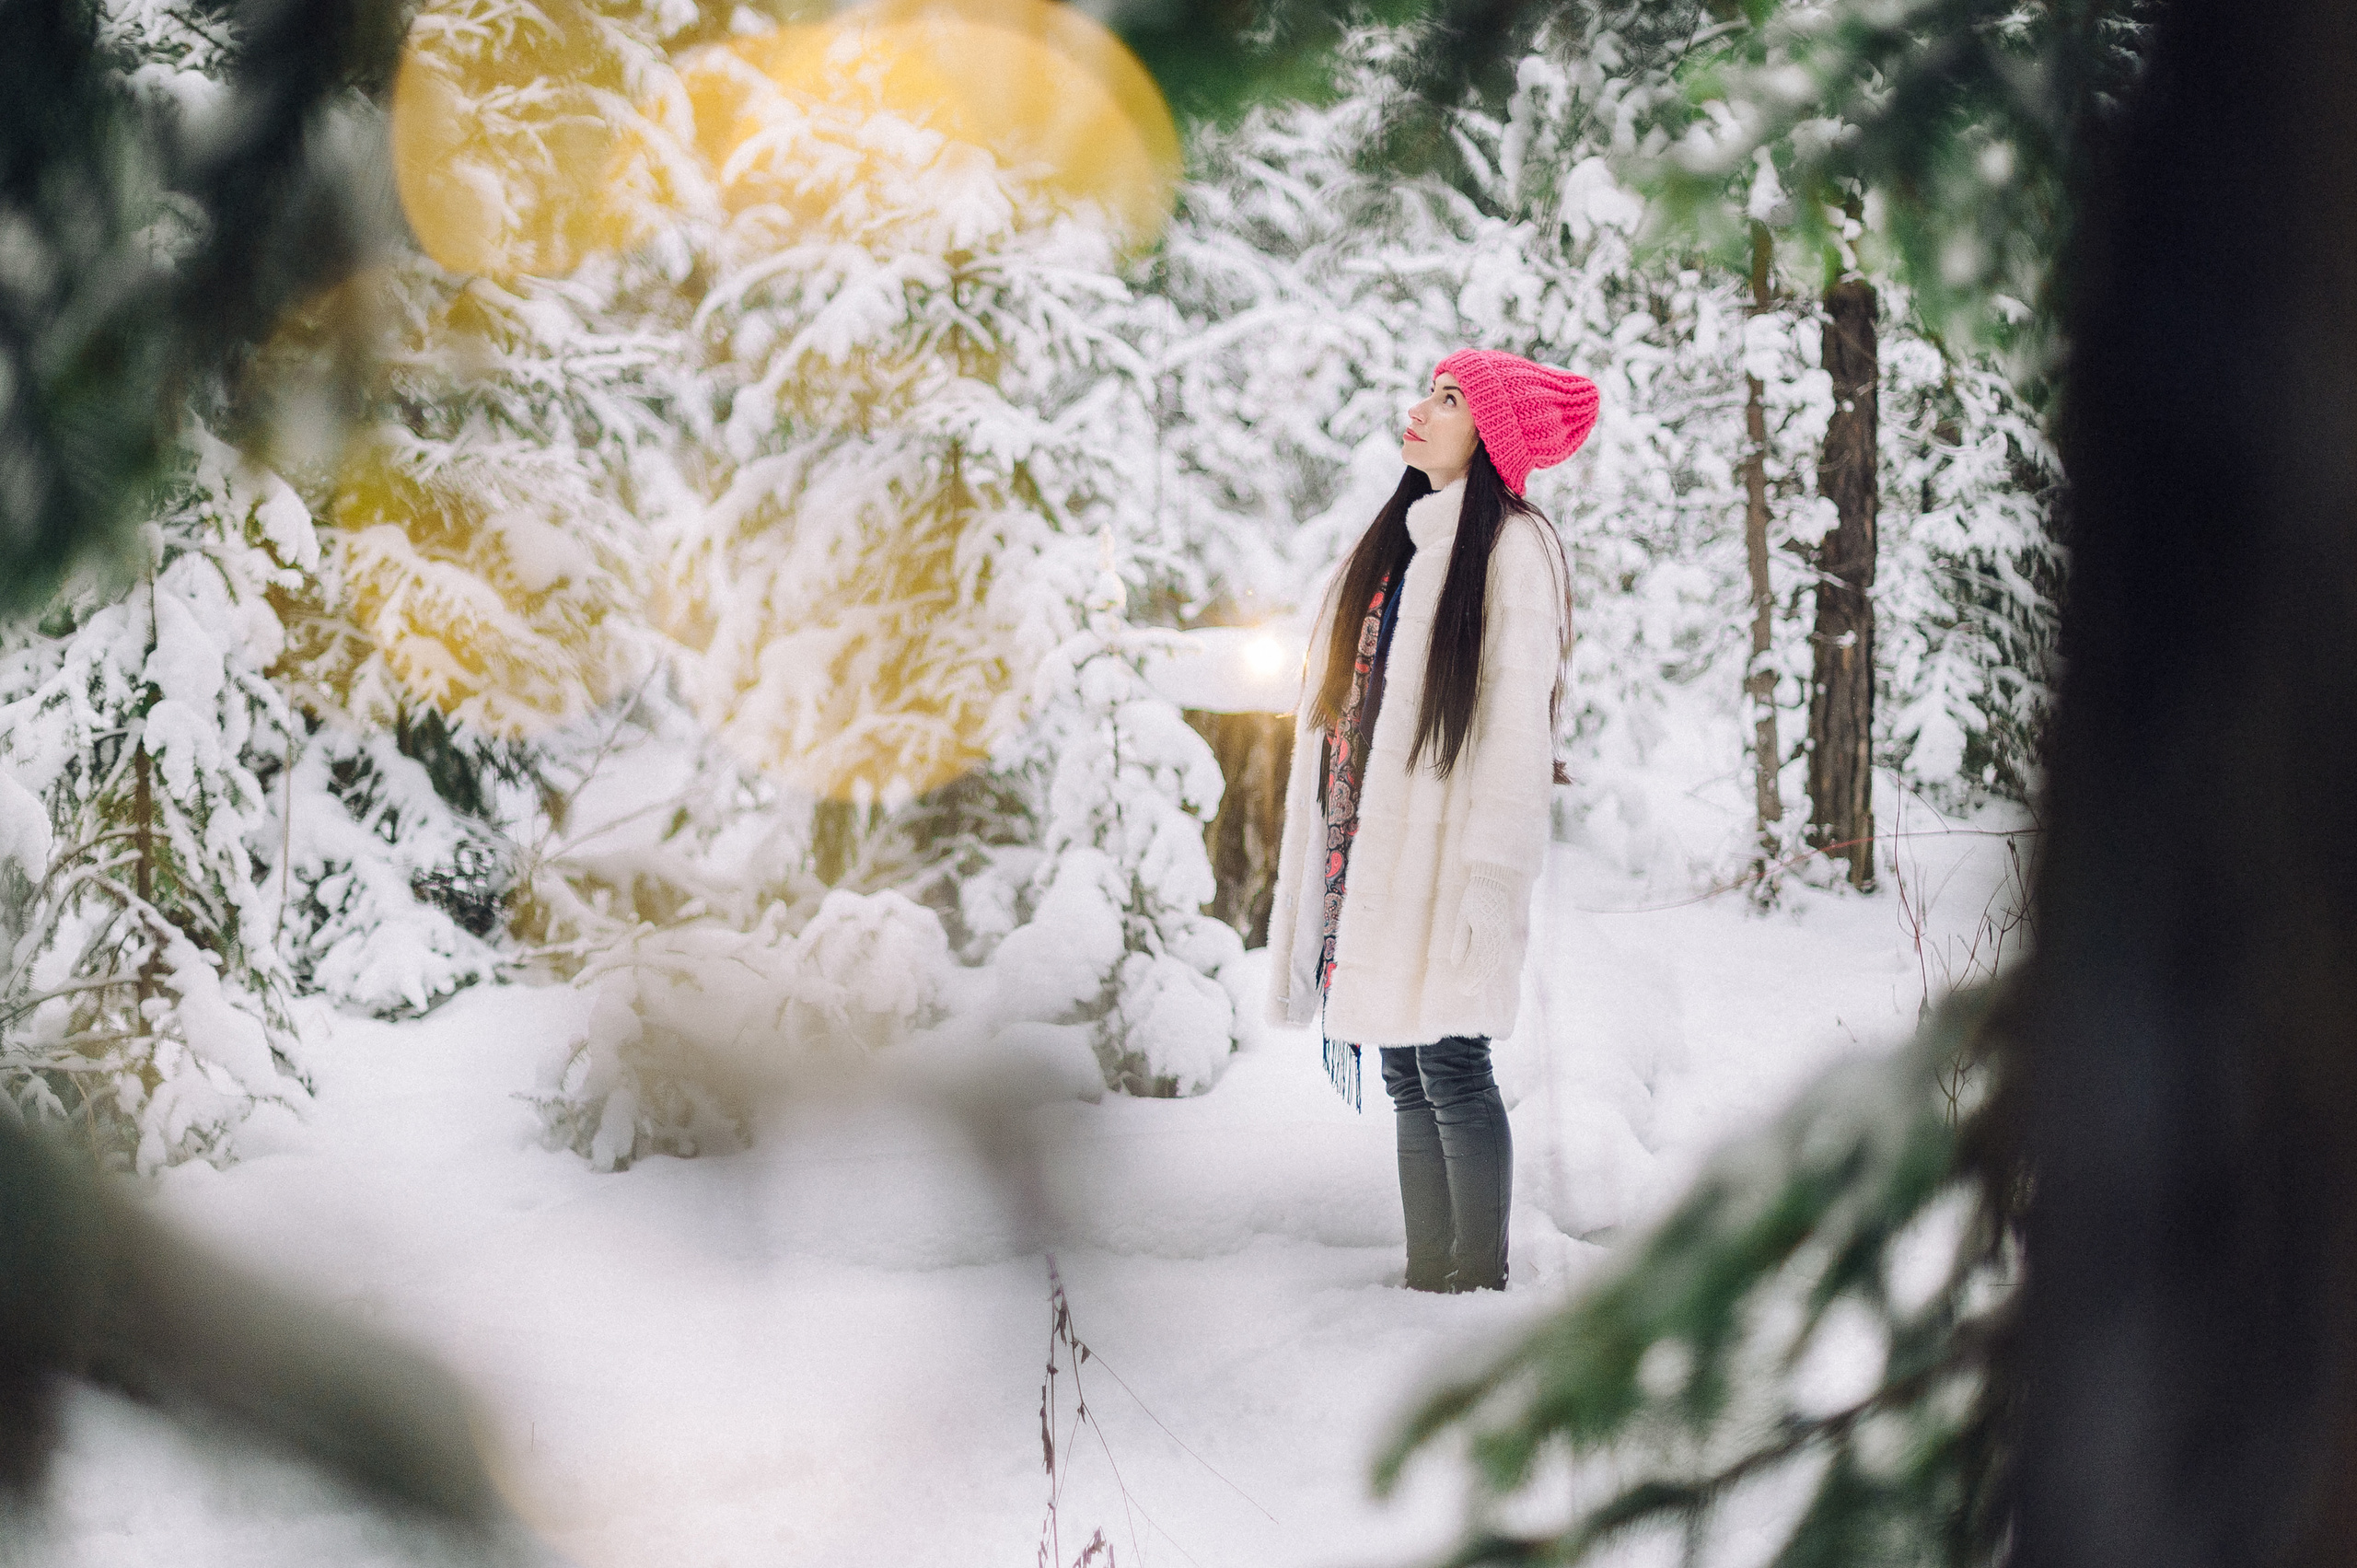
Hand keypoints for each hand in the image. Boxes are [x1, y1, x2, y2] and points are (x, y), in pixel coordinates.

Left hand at [1452, 872, 1512, 986]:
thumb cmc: (1475, 897)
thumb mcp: (1463, 916)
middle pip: (1487, 965)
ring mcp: (1503, 937)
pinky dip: (1492, 968)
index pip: (1477, 961)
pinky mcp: (1504, 934)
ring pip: (1494, 963)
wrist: (1494, 882)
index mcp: (1486, 932)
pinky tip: (1486, 975)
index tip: (1461, 987)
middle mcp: (1497, 937)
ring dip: (1485, 977)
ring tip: (1475, 988)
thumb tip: (1455, 963)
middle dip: (1476, 981)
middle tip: (1466, 992)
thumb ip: (1460, 940)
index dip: (1470, 976)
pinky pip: (1499, 956)